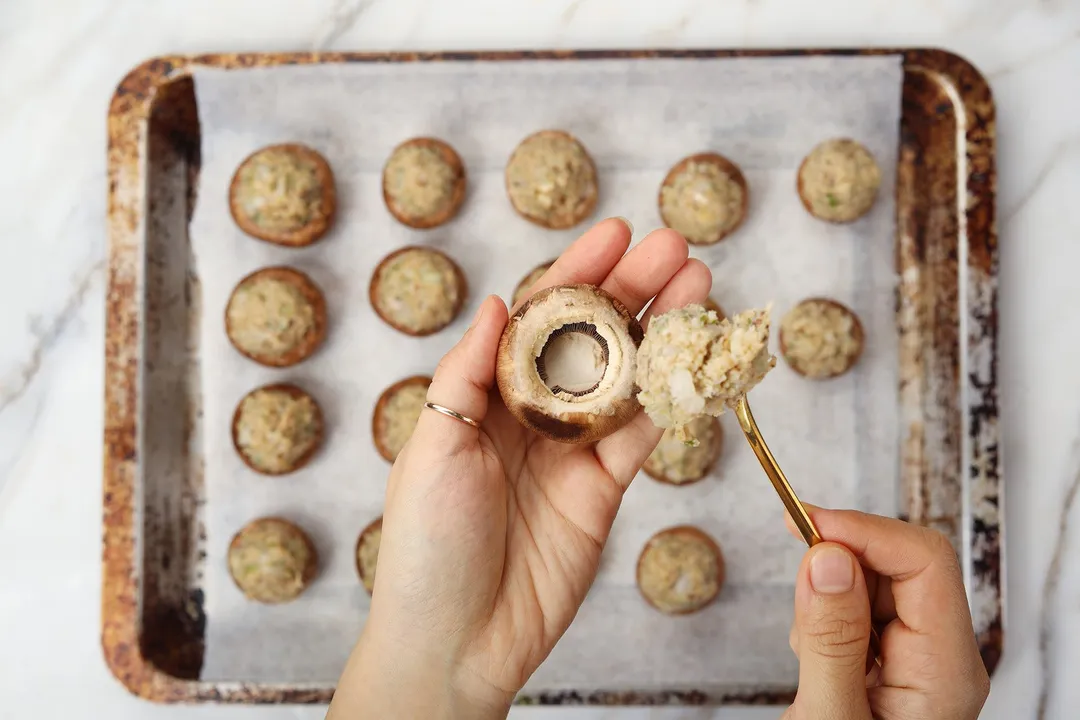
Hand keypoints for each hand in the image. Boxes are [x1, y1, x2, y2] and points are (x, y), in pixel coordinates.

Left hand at [327, 218, 711, 719]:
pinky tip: (697, 355)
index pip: (537, 318)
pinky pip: (643, 435)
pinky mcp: (603, 491)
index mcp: (484, 393)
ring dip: (664, 331)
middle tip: (675, 246)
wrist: (456, 640)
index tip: (615, 232)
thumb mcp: (432, 447)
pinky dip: (672, 396)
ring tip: (699, 284)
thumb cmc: (426, 544)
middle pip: (592, 338)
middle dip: (633, 289)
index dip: (576, 272)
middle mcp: (531, 413)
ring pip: (627, 377)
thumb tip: (503, 299)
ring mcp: (571, 450)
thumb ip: (470, 373)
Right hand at [783, 506, 990, 719]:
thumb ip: (830, 638)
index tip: (803, 525)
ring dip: (829, 595)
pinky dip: (827, 617)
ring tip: (806, 654)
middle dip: (841, 564)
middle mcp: (943, 656)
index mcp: (945, 669)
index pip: (924, 561)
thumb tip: (827, 556)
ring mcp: (920, 660)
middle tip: (796, 604)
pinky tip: (814, 660)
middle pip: (901, 564)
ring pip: (877, 583)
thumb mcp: (829, 718)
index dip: (864, 530)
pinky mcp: (894, 664)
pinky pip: (863, 611)